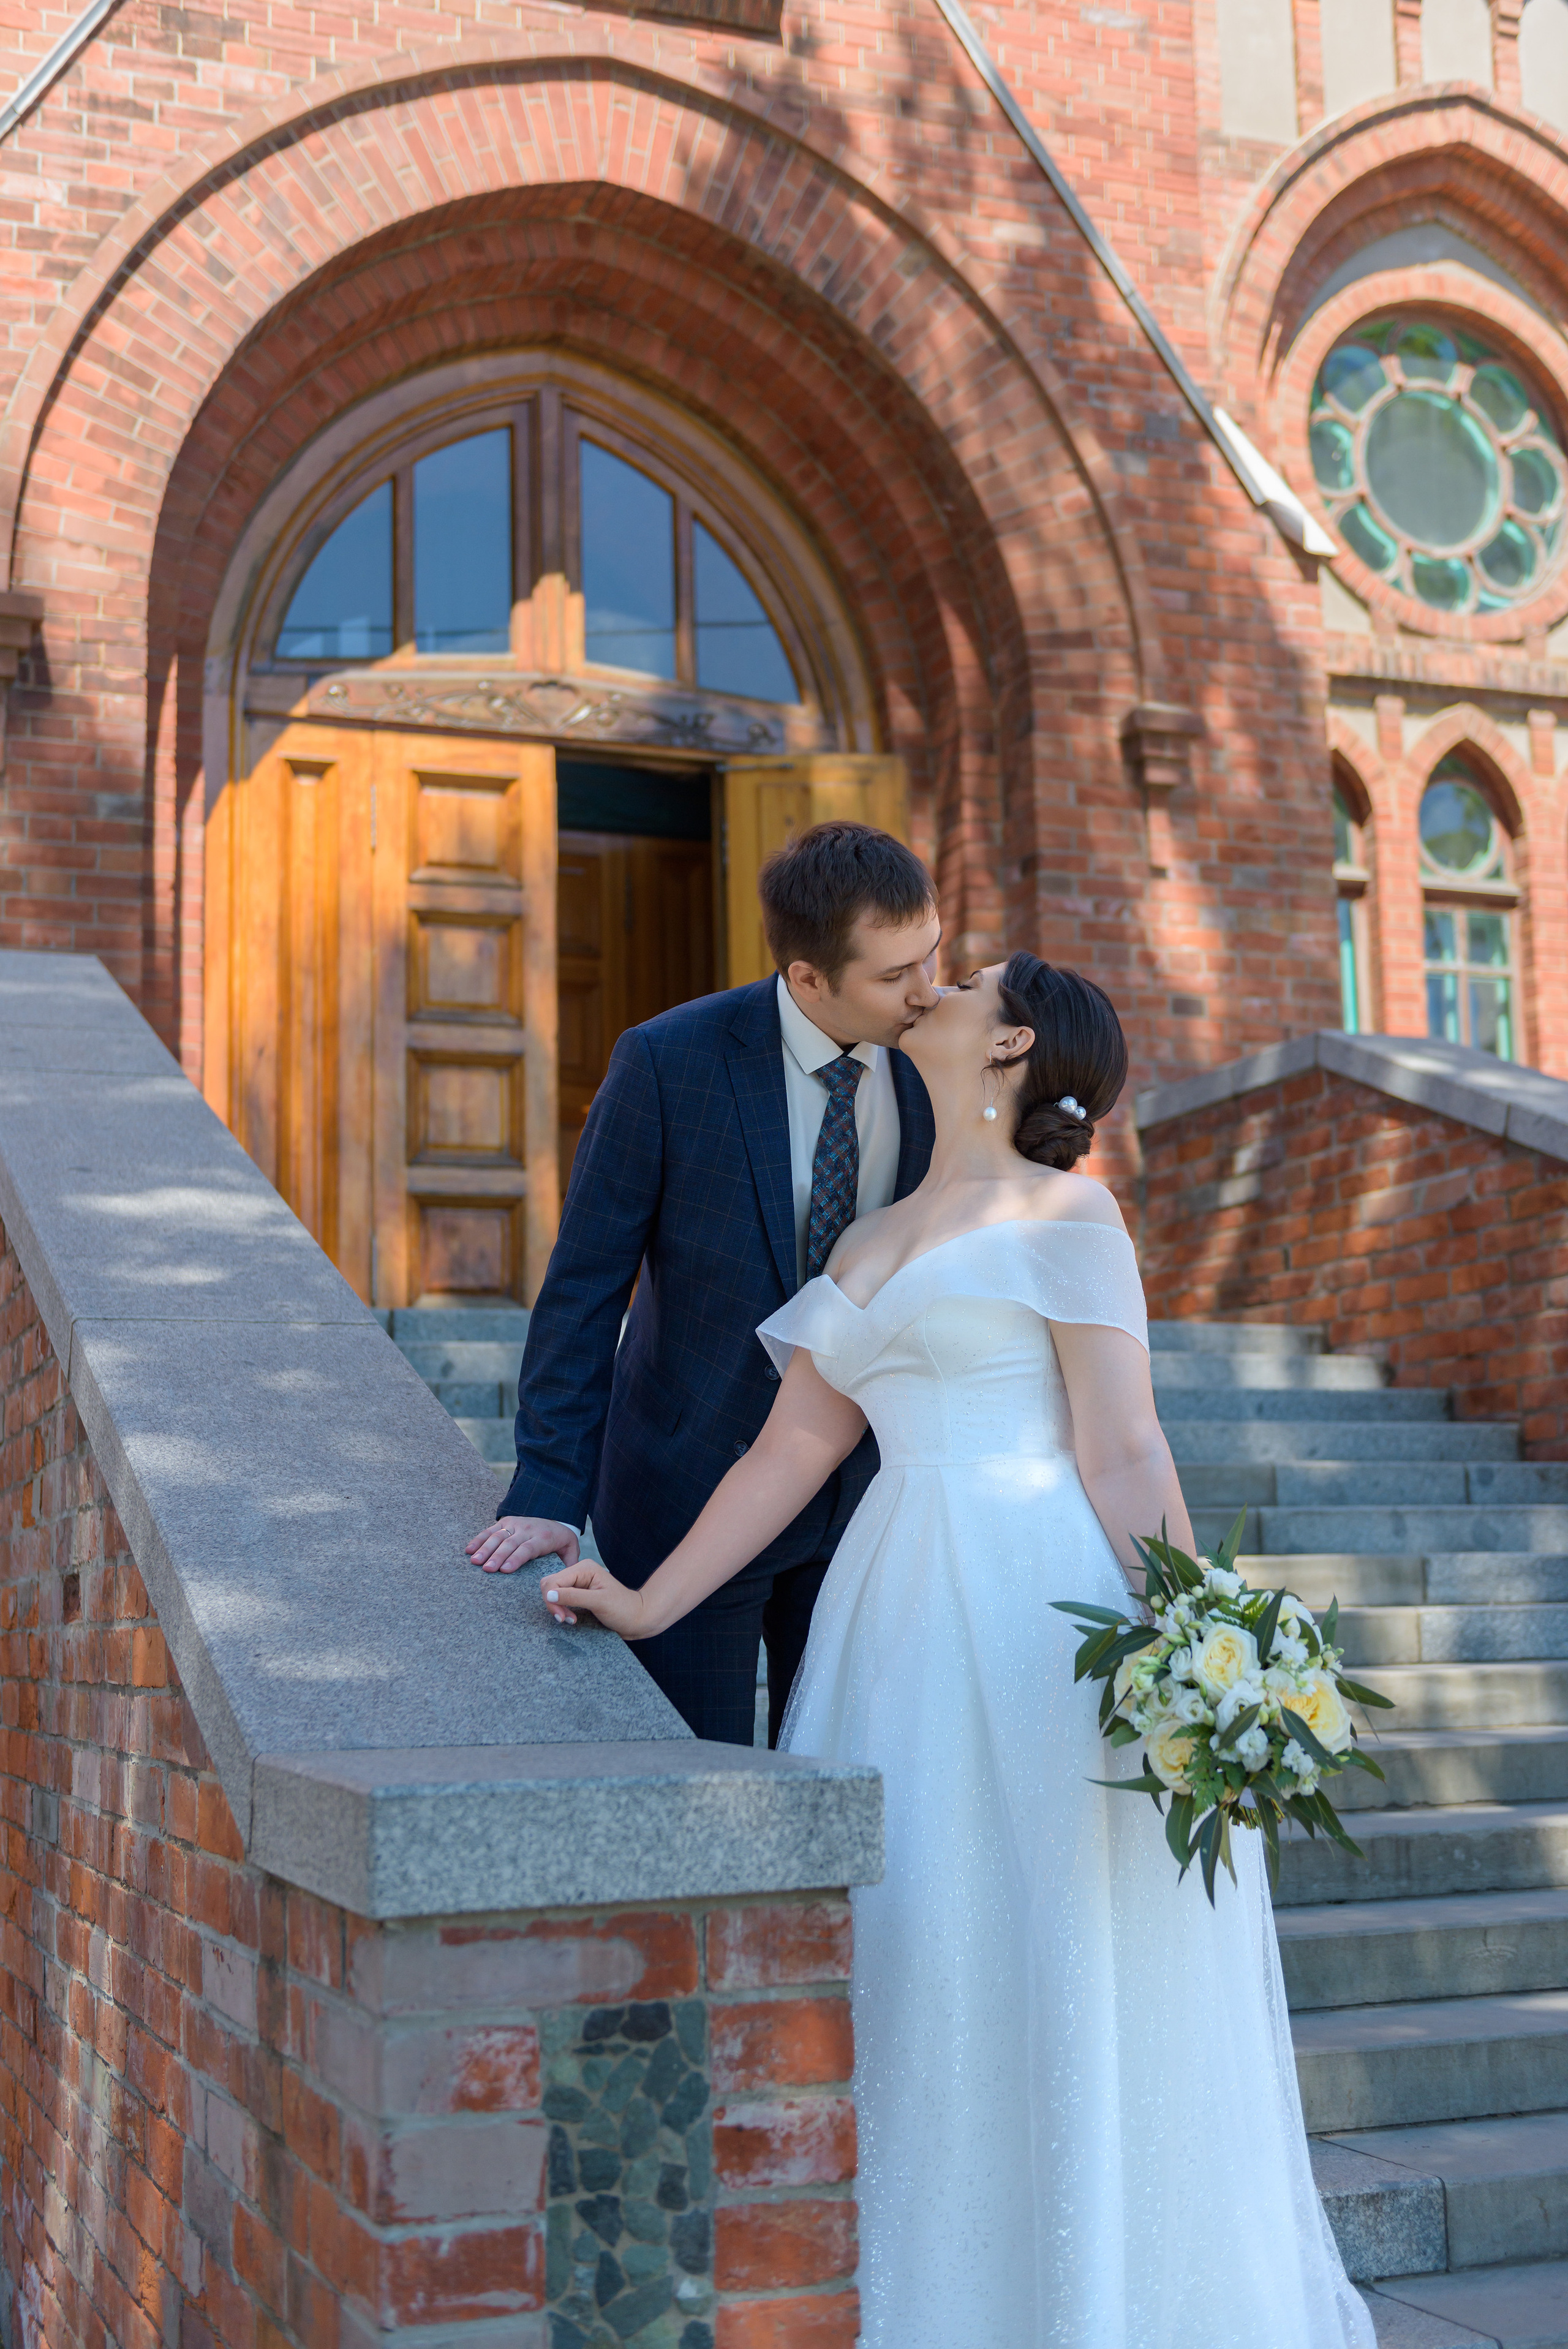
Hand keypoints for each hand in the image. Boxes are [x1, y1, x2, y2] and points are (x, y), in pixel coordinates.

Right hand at [466, 1516, 580, 1575]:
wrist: (557, 1519)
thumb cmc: (561, 1541)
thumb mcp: (571, 1551)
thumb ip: (569, 1565)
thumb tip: (565, 1584)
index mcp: (543, 1538)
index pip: (527, 1548)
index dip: (515, 1559)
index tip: (504, 1570)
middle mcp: (527, 1529)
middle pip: (510, 1543)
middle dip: (497, 1556)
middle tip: (485, 1569)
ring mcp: (515, 1524)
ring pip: (498, 1536)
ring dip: (484, 1548)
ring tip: (474, 1561)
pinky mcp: (506, 1522)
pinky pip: (490, 1530)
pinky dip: (478, 1539)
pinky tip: (469, 1549)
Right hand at [540, 1559, 649, 1639]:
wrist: (638, 1618)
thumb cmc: (623, 1609)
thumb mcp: (599, 1603)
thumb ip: (573, 1597)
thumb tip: (549, 1595)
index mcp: (584, 1568)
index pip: (554, 1581)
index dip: (552, 1600)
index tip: (562, 1617)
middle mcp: (579, 1572)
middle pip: (550, 1584)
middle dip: (553, 1603)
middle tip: (565, 1619)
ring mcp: (578, 1582)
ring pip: (552, 1591)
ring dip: (557, 1607)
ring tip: (570, 1620)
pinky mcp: (578, 1593)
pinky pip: (560, 1597)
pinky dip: (561, 1609)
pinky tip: (571, 1617)